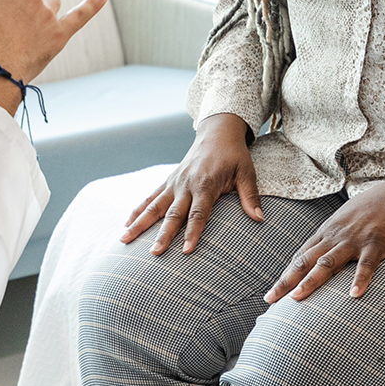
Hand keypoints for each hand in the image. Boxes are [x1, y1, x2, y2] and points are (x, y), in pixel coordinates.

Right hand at [122, 113, 262, 254]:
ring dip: (139, 223)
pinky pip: (150, 197)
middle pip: (173, 213)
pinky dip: (137, 210)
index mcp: (206, 183)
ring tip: (124, 240)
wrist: (217, 132)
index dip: (193, 232)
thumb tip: (260, 219)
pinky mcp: (169, 181)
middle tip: (154, 253)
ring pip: (154, 206)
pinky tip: (127, 224)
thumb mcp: (247, 172)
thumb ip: (250, 196)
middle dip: (163, 234)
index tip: (186, 250)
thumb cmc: (234, 155)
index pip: (199, 213)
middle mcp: (186, 184)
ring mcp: (174, 182)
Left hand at [266, 164, 384, 302]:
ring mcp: (355, 240)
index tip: (272, 292)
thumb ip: (334, 235)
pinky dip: (360, 280)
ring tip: (297, 298)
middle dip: (287, 281)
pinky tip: (354, 295)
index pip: (301, 256)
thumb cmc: (376, 206)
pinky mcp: (376, 244)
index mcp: (328, 231)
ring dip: (311, 281)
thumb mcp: (347, 217)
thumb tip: (323, 252)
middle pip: (306, 261)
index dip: (286, 275)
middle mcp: (336, 236)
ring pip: (328, 263)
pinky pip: (367, 265)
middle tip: (270, 298)